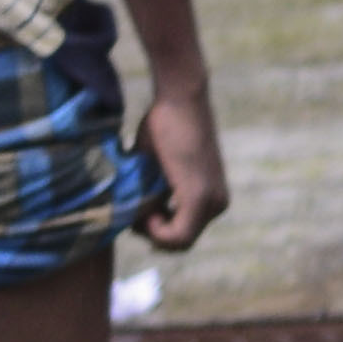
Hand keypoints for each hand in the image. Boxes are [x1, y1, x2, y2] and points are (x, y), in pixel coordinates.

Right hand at [135, 89, 226, 249]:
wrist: (179, 99)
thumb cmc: (164, 124)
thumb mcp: (153, 167)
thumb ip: (149, 190)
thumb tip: (124, 211)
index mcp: (210, 198)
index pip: (180, 234)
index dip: (153, 230)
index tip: (136, 207)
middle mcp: (218, 203)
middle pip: (179, 242)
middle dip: (151, 232)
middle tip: (135, 208)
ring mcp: (212, 202)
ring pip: (178, 243)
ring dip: (152, 231)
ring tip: (140, 204)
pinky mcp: (200, 197)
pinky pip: (178, 236)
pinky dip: (156, 230)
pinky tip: (147, 208)